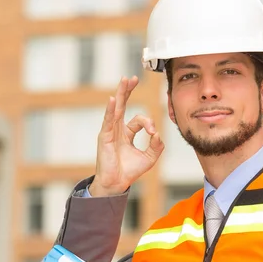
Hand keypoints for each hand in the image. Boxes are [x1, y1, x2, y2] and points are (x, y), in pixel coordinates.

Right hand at [90, 76, 163, 195]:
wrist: (116, 183)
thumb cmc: (129, 171)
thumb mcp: (149, 158)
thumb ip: (156, 146)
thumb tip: (158, 134)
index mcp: (127, 133)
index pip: (139, 120)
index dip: (149, 123)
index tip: (153, 133)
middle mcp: (117, 129)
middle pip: (123, 105)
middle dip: (127, 91)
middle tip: (133, 78)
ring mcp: (110, 132)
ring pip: (116, 108)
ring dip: (121, 94)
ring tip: (124, 80)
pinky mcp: (105, 137)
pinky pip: (108, 120)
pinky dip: (110, 110)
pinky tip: (112, 99)